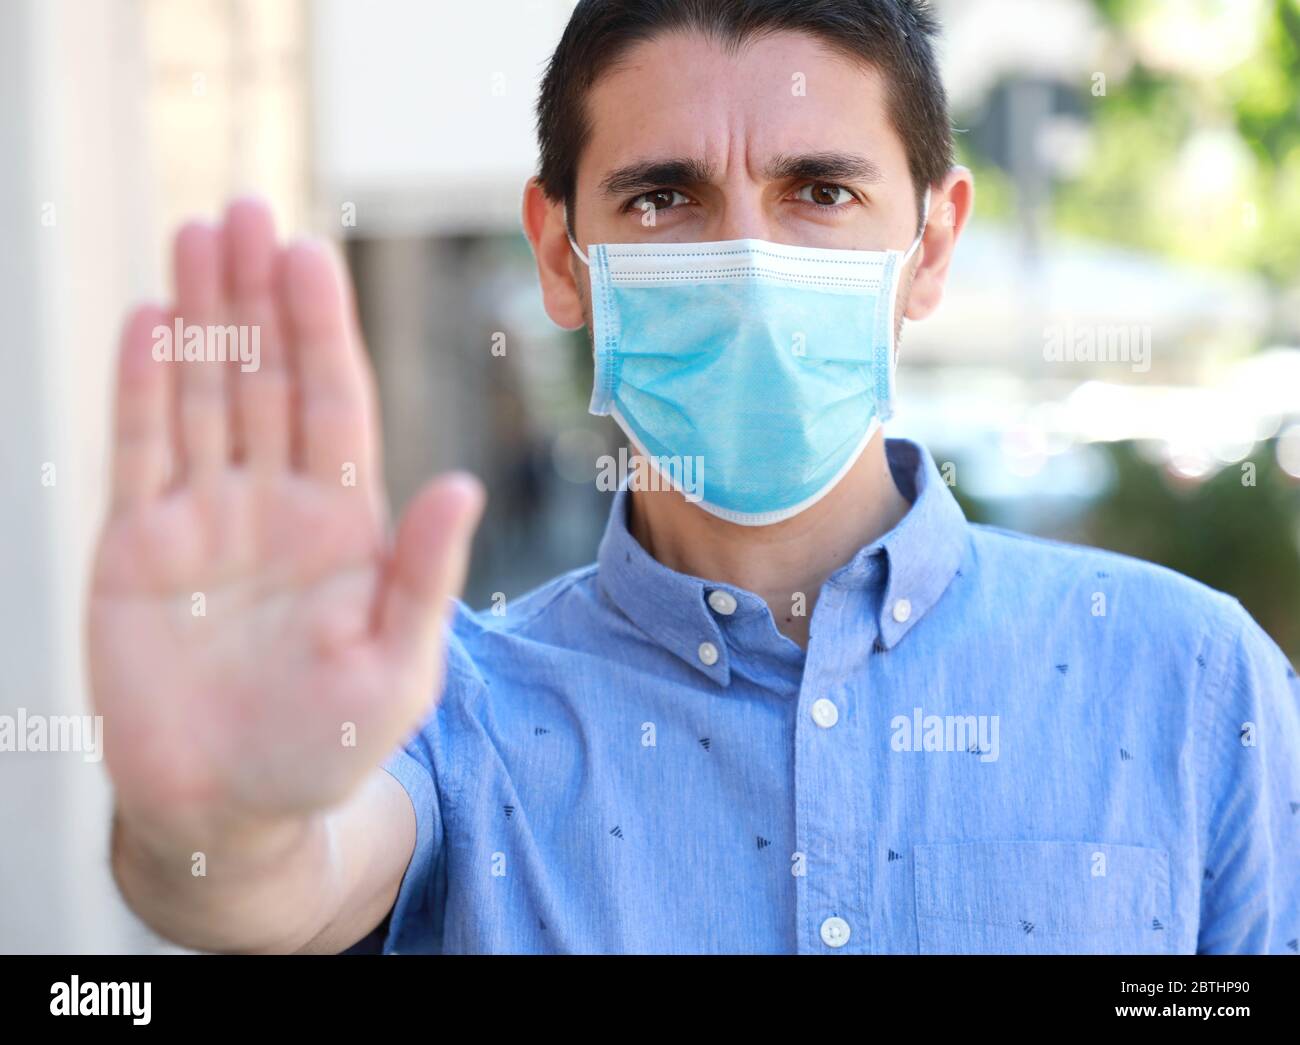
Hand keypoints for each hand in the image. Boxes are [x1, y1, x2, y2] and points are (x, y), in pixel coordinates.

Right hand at [89, 198, 482, 844]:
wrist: (231, 807)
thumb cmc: (328, 746)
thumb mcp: (396, 664)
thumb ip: (422, 573)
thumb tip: (462, 485)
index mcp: (345, 524)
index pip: (335, 403)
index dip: (322, 327)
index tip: (309, 254)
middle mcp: (275, 505)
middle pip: (266, 378)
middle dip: (257, 295)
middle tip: (245, 206)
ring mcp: (204, 519)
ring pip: (203, 395)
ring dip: (200, 317)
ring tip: (196, 233)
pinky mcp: (136, 546)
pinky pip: (140, 450)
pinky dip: (142, 387)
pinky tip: (149, 320)